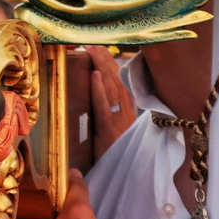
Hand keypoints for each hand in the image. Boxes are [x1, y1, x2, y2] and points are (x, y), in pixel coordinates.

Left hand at [86, 45, 136, 159]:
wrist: (125, 178)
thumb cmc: (115, 155)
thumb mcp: (112, 131)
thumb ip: (108, 113)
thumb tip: (96, 93)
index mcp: (125, 112)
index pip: (119, 83)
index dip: (110, 65)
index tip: (101, 48)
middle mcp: (125, 113)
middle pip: (116, 81)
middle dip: (105, 60)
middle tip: (93, 41)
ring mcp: (119, 121)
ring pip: (111, 89)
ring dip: (101, 67)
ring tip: (92, 49)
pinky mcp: (110, 131)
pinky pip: (104, 107)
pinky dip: (99, 90)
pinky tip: (94, 75)